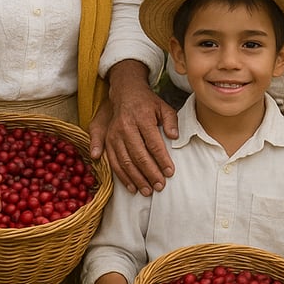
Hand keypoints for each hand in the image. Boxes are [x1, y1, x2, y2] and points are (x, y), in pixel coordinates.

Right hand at [93, 60, 178, 194]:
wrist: (125, 93)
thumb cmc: (148, 103)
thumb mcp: (163, 107)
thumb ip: (171, 121)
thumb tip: (175, 137)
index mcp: (142, 118)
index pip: (153, 143)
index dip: (162, 159)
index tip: (170, 172)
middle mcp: (126, 128)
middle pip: (139, 155)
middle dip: (150, 173)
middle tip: (160, 186)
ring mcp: (114, 135)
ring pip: (125, 162)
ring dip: (136, 179)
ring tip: (148, 191)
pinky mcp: (108, 141)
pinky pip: (114, 162)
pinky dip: (123, 177)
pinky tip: (132, 187)